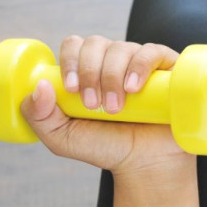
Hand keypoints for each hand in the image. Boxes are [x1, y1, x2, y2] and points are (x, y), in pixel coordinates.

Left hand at [19, 35, 192, 178]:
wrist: (145, 163)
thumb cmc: (107, 147)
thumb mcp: (63, 138)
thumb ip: (40, 117)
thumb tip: (40, 86)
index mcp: (88, 69)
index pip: (74, 45)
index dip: (70, 61)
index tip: (72, 89)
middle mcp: (113, 60)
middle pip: (95, 43)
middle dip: (90, 72)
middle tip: (94, 105)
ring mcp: (140, 62)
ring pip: (121, 48)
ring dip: (112, 76)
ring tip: (116, 108)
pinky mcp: (166, 67)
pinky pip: (151, 51)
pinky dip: (139, 66)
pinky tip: (133, 89)